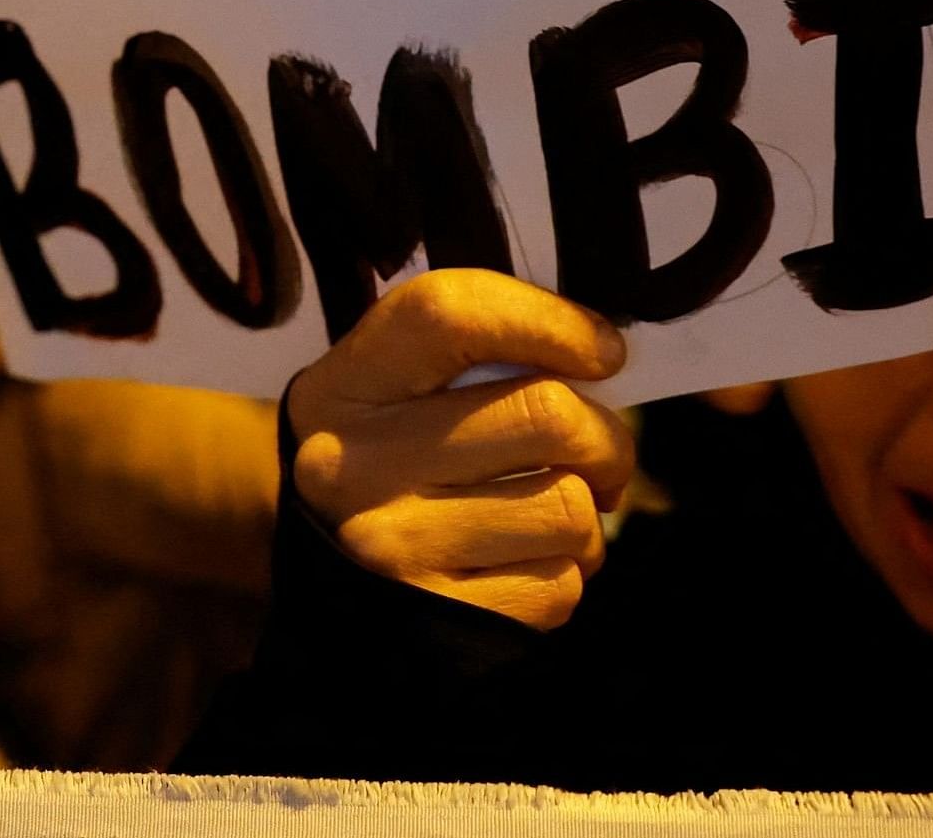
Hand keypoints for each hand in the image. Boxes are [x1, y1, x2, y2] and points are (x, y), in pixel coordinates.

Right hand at [286, 268, 634, 628]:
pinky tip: (524, 562)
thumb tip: (601, 355)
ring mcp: (391, 547)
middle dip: (604, 438)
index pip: (451, 314)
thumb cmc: (391, 460)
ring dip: (586, 515)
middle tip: (596, 453)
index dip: (549, 322)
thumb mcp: (396, 388)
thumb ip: (479, 351)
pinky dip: (565, 572)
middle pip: (545, 414)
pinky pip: (560, 584)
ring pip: (567, 507)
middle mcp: (355, 464)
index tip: (603, 352)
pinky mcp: (437, 618)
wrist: (329, 581)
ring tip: (550, 514)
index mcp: (347, 387)